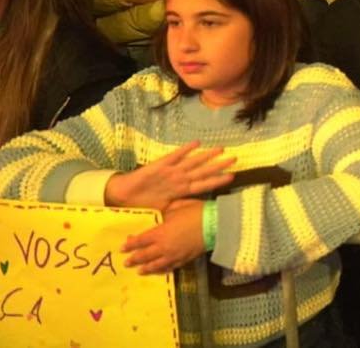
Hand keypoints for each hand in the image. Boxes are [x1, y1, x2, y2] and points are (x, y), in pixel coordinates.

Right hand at [104, 142, 234, 209]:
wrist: (124, 196)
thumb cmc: (145, 202)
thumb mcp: (165, 209)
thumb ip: (179, 208)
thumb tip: (196, 215)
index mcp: (181, 189)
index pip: (203, 185)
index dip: (217, 181)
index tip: (232, 177)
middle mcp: (179, 178)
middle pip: (203, 171)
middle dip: (218, 165)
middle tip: (235, 159)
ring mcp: (171, 171)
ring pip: (192, 162)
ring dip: (206, 156)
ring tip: (221, 149)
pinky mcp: (159, 165)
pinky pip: (174, 156)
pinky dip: (185, 150)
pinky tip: (196, 143)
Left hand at [122, 199, 204, 274]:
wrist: (215, 224)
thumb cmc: (195, 212)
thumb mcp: (177, 207)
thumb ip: (165, 212)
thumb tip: (159, 214)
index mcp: (159, 232)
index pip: (140, 241)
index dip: (130, 245)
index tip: (122, 247)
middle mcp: (163, 247)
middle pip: (145, 255)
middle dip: (134, 259)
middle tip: (127, 263)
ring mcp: (173, 255)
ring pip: (156, 265)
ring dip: (146, 268)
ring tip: (140, 271)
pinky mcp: (184, 259)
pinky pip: (170, 267)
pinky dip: (162, 270)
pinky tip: (160, 271)